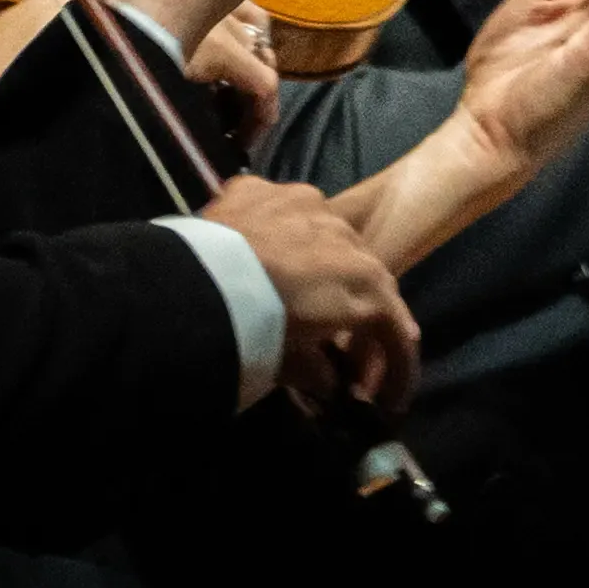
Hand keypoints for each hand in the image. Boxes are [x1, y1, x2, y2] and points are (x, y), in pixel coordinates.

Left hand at [198, 174, 420, 421]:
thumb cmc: (255, 330)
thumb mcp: (292, 365)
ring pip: (320, 233)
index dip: (395, 366)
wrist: (192, 286)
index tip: (385, 399)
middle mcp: (345, 234)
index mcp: (365, 282)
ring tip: (284, 285)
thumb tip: (330, 384)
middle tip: (332, 338)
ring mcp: (303, 203)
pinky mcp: (258, 189)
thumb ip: (319, 373)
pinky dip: (269, 231)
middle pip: (360, 273)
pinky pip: (273, 209)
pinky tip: (250, 248)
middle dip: (352, 307)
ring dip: (313, 260)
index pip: (396, 328)